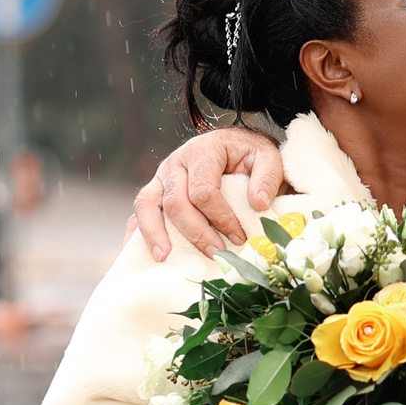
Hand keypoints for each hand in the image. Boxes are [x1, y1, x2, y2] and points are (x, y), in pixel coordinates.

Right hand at [129, 127, 284, 259]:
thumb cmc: (249, 155)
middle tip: (216, 254)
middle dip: (196, 232)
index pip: (203, 191)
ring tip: (164, 257)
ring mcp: (161, 177)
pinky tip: (142, 253)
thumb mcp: (267, 157)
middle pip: (175, 202)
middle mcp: (176, 163)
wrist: (234, 146)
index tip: (238, 238)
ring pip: (147, 205)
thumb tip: (257, 204)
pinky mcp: (155, 190)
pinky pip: (139, 211)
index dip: (220, 218)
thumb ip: (267, 177)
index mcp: (202, 151)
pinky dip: (138, 232)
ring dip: (155, 234)